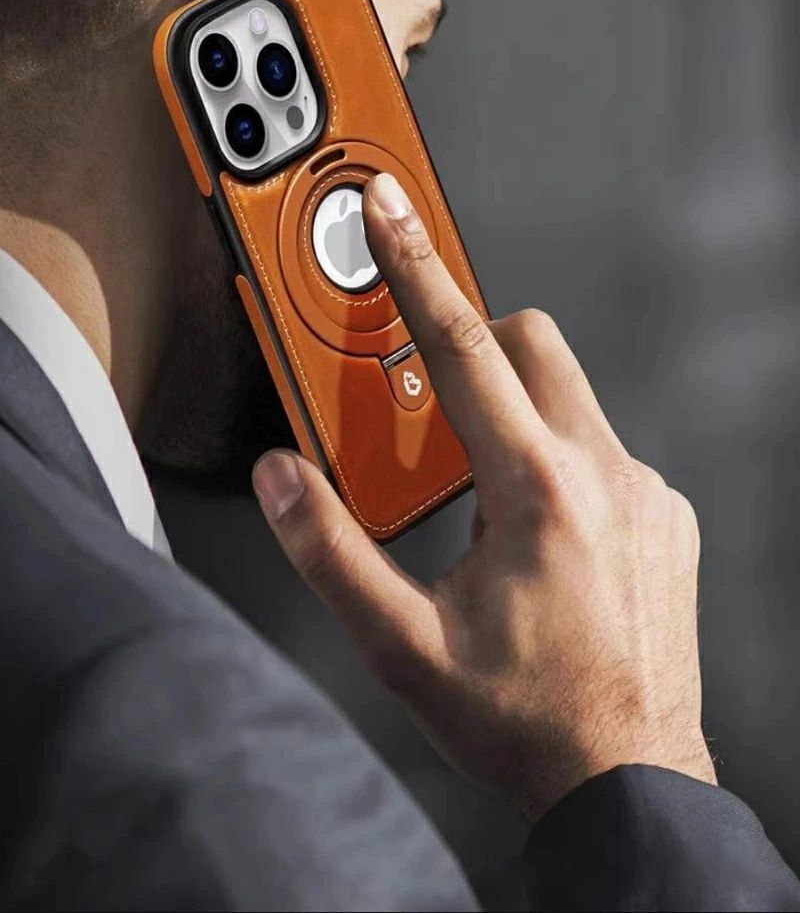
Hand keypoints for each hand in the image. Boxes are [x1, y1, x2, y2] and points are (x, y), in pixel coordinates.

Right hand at [252, 172, 715, 820]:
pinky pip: (604, 449)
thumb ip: (330, 552)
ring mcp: (644, 492)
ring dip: (516, 413)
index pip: (459, 344)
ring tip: (479, 492)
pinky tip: (538, 532)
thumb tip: (285, 481)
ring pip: (570, 396)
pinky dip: (561, 461)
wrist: (629, 779)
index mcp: (532, 488)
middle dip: (473, 344)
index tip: (390, 209)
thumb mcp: (401, 646)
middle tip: (428, 398)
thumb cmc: (527, 719)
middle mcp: (601, 472)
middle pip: (528, 342)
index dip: (413, 267)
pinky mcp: (668, 517)